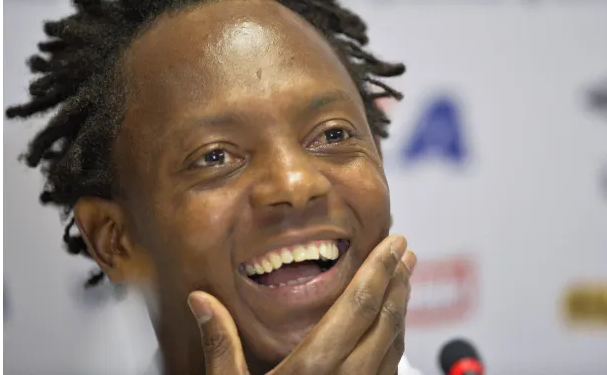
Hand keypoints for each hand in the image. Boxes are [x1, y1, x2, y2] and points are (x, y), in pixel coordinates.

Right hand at [187, 235, 416, 374]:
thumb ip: (220, 345)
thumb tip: (201, 300)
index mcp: (313, 369)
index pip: (357, 306)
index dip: (380, 271)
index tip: (394, 245)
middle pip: (383, 320)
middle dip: (398, 282)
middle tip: (405, 251)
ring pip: (394, 344)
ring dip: (401, 308)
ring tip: (403, 280)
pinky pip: (391, 370)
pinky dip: (396, 340)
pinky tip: (392, 328)